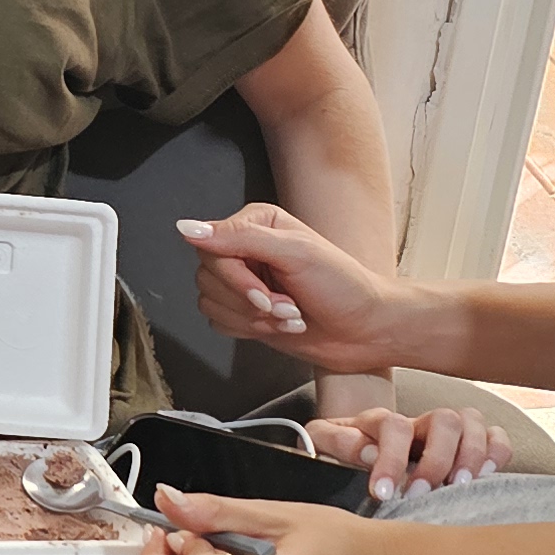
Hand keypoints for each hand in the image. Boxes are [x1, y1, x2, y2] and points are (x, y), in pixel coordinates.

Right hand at [179, 202, 429, 371]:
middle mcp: (246, 249)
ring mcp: (245, 282)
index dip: (235, 279)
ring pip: (211, 303)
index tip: (265, 295)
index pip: (212, 249)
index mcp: (257, 224)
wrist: (366, 331)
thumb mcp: (296, 253)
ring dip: (254, 320)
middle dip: (250, 302)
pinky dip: (250, 331)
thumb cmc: (346, 287)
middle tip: (285, 306)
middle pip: (208, 278)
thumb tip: (189, 228)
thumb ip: (240, 238)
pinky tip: (281, 326)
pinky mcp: (245, 312)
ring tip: (289, 315)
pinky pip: (219, 323)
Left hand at [305, 403, 511, 503]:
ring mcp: (447, 429)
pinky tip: (485, 475)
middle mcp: (419, 421)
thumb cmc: (345, 451)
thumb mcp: (327, 444)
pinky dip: (496, 451)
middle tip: (422, 493)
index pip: (393, 426)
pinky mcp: (470, 443)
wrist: (360, 444)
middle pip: (444, 419)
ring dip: (470, 454)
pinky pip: (495, 435)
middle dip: (436, 459)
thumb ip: (336, 442)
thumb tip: (367, 451)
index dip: (390, 458)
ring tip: (459, 487)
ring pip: (471, 421)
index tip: (383, 493)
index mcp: (382, 421)